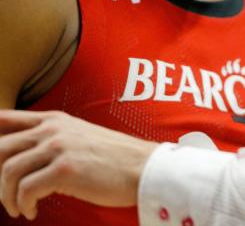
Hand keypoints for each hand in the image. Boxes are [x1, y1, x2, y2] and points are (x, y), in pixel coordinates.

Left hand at [0, 110, 157, 219]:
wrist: (144, 168)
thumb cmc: (113, 159)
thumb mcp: (78, 137)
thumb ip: (49, 139)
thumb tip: (16, 158)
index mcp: (53, 119)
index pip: (3, 119)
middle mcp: (53, 129)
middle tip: (5, 194)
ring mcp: (59, 147)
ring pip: (8, 172)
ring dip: (7, 197)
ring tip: (18, 207)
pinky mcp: (65, 169)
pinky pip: (25, 190)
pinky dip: (23, 205)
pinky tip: (31, 211)